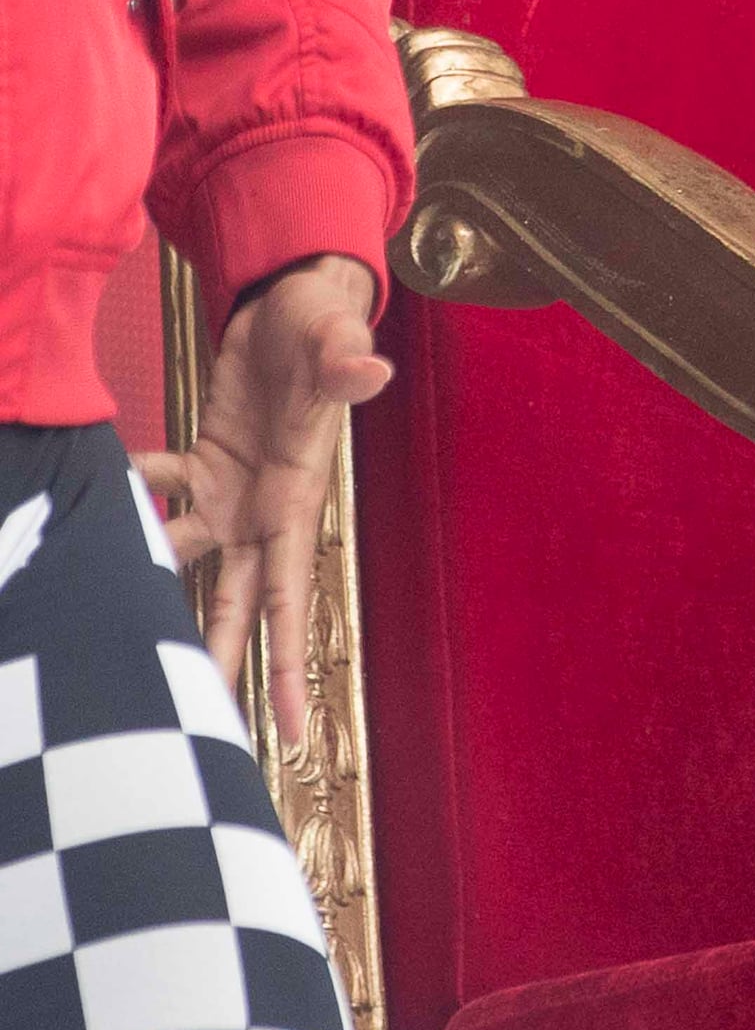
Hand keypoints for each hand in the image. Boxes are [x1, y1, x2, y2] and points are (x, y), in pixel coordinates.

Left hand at [136, 255, 390, 750]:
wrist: (298, 297)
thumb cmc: (324, 320)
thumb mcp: (335, 340)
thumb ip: (347, 362)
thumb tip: (370, 371)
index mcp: (299, 500)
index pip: (291, 598)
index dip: (288, 666)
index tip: (291, 732)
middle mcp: (266, 510)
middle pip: (236, 606)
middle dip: (215, 665)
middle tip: (194, 728)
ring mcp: (234, 491)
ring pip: (189, 564)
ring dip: (155, 589)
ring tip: (115, 624)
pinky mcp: (207, 462)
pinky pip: (161, 490)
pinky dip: (135, 491)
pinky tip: (109, 480)